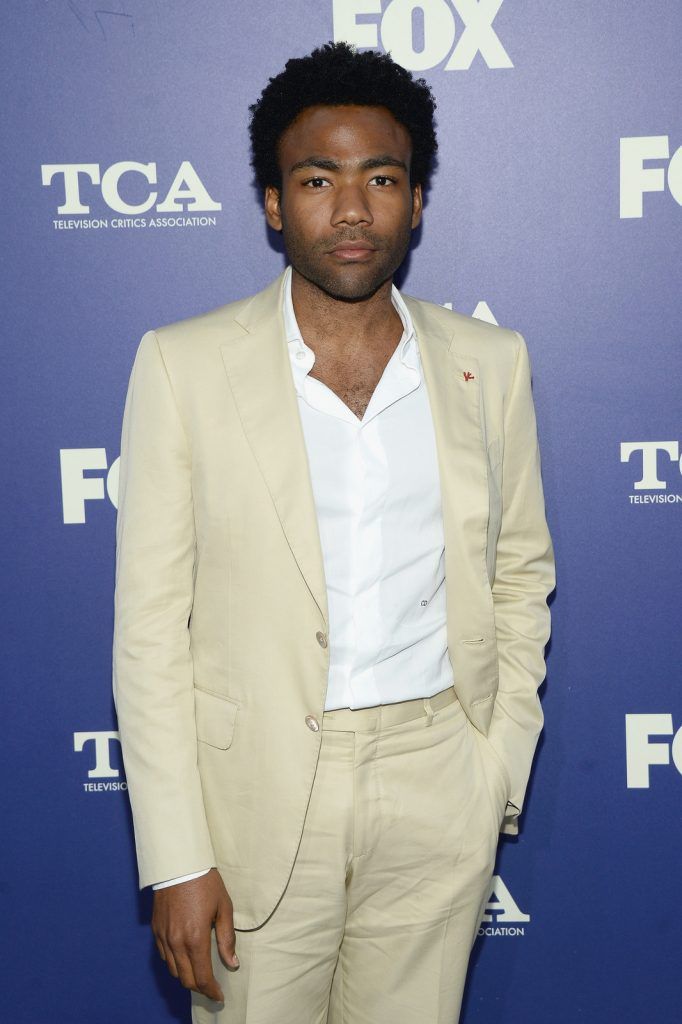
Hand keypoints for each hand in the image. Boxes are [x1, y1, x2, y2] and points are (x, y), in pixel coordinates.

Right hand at [152, 867, 238, 1000]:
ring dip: (186, 977)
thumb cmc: (205, 883)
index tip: (219, 996)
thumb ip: (227, 939)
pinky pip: (164, 956)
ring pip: (173, 970)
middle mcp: (176, 942)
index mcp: (196, 938)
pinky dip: (174, 963)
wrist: (179, 864)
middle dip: (200, 988)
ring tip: (199, 973)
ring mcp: (164, 937)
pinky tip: (184, 957)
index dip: (211, 991)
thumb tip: (232, 963)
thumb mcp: (224, 907)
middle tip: (211, 987)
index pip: (202, 977)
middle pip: (186, 979)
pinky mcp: (156, 930)